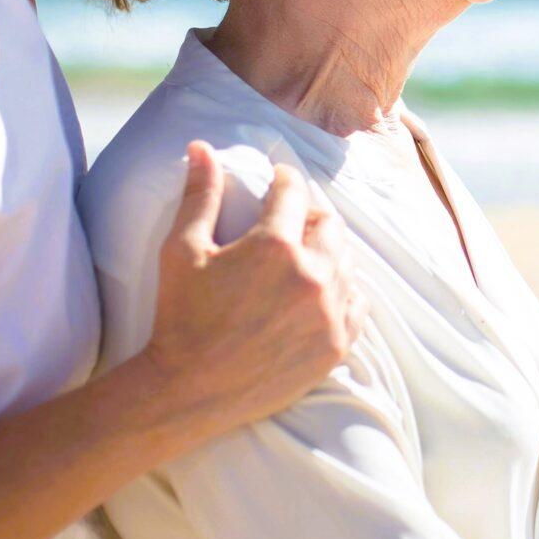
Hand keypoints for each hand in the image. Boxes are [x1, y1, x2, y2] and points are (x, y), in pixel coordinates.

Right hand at [139, 147, 361, 441]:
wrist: (189, 391)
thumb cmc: (180, 318)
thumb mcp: (182, 250)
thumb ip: (199, 195)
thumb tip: (200, 147)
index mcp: (274, 246)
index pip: (293, 192)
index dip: (283, 180)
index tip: (277, 181)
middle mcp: (312, 275)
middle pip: (327, 224)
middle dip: (308, 214)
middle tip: (290, 221)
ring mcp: (329, 313)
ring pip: (346, 262)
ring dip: (328, 252)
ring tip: (304, 256)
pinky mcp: (336, 345)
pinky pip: (358, 304)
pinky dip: (345, 292)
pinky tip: (324, 292)